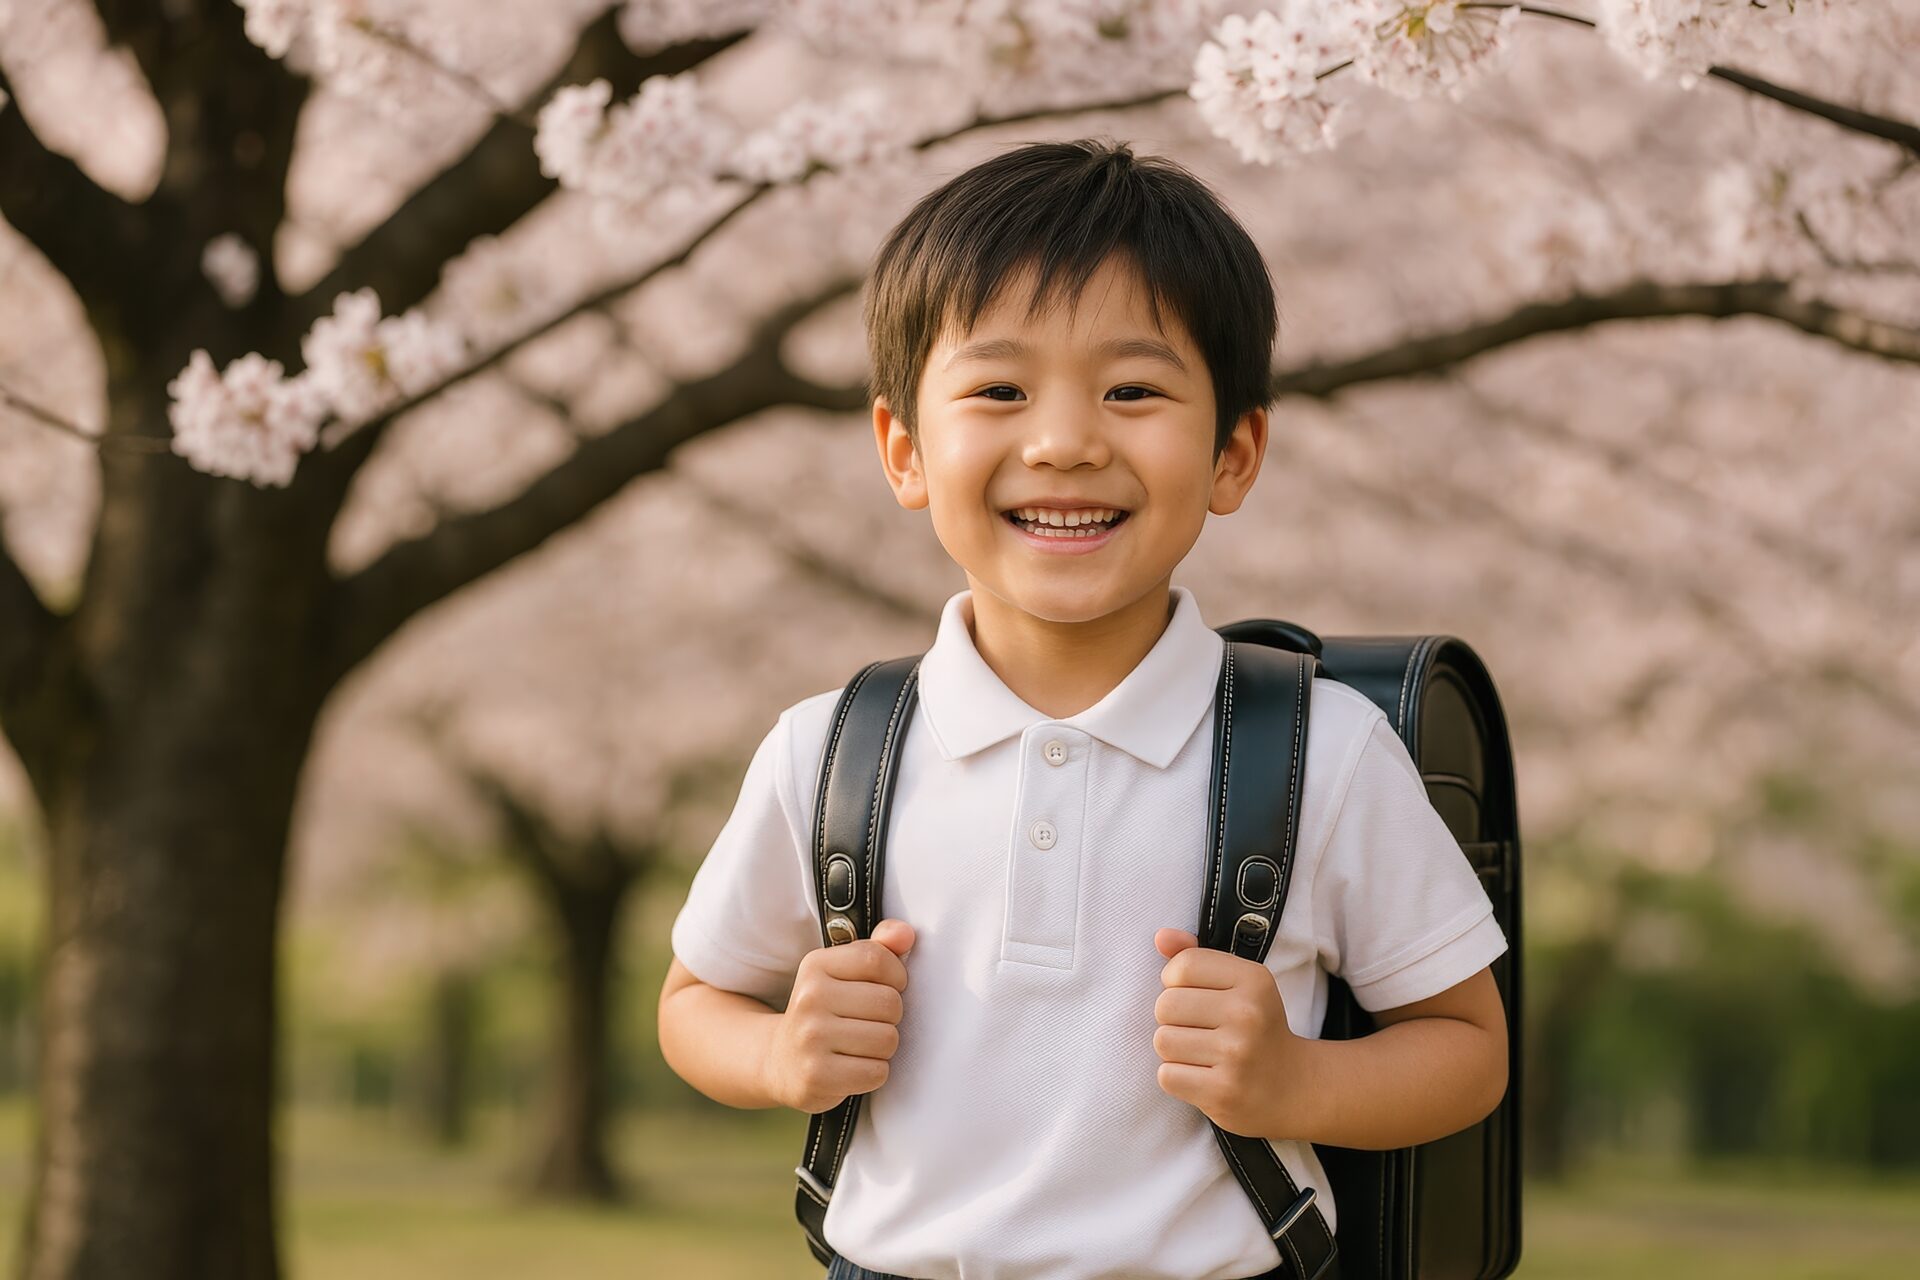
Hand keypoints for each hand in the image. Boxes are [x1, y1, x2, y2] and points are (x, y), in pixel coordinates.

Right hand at [765, 918, 914, 1113]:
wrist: (781, 1061)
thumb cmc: (825, 1011)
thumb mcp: (843, 973)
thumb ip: (878, 949)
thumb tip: (905, 934)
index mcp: (815, 966)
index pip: (877, 959)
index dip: (895, 975)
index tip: (885, 986)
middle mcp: (809, 999)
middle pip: (889, 1003)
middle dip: (890, 1017)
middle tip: (867, 1022)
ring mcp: (810, 1039)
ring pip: (887, 1039)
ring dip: (882, 1047)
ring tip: (859, 1045)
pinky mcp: (817, 1076)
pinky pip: (877, 1072)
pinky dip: (873, 1072)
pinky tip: (852, 1066)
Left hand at [1153, 927, 1313, 1138]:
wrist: (1295, 1088)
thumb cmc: (1257, 1028)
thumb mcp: (1239, 984)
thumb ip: (1197, 957)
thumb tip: (1161, 937)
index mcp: (1253, 980)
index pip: (1183, 966)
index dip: (1176, 982)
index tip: (1195, 996)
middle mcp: (1247, 1014)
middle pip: (1165, 1005)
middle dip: (1173, 1019)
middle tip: (1201, 1030)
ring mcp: (1237, 1056)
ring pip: (1163, 1041)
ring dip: (1175, 1051)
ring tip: (1204, 1054)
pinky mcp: (1223, 1093)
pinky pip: (1167, 1076)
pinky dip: (1178, 1078)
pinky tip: (1204, 1076)